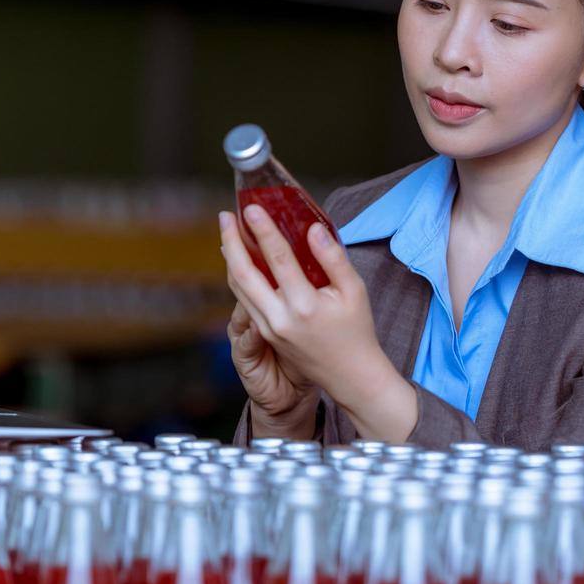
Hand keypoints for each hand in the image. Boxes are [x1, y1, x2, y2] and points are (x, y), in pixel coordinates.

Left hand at [219, 205, 417, 441]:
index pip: (278, 259)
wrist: (350, 375)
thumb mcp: (355, 291)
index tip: (251, 208)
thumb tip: (312, 229)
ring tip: (228, 232)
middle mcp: (280, 318)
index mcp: (304, 306)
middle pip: (244, 273)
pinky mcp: (266, 335)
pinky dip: (237, 277)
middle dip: (231, 241)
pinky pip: (244, 300)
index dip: (263, 230)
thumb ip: (333, 258)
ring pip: (238, 288)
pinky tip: (238, 260)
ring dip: (230, 258)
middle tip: (225, 215)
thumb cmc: (357, 330)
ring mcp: (269, 329)